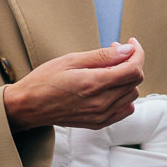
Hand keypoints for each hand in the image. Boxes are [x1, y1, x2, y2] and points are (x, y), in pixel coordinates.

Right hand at [3, 40, 145, 130]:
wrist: (28, 106)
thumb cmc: (44, 81)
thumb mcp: (71, 60)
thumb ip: (102, 56)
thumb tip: (128, 50)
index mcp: (94, 84)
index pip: (133, 69)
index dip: (137, 52)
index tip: (131, 43)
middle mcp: (101, 103)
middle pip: (135, 81)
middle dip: (130, 62)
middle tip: (115, 52)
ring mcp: (101, 116)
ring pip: (131, 94)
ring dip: (126, 79)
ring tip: (109, 69)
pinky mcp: (99, 123)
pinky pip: (124, 109)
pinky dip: (123, 96)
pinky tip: (110, 87)